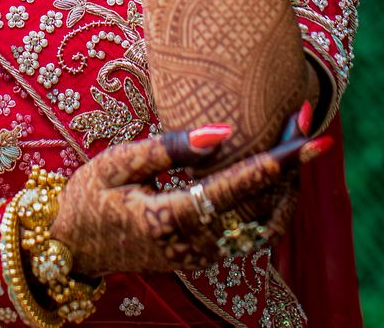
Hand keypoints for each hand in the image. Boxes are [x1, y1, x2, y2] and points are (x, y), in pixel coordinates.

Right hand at [48, 114, 322, 279]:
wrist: (71, 249)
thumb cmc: (88, 196)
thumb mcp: (117, 162)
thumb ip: (169, 148)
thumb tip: (223, 132)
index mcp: (170, 218)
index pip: (238, 187)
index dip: (279, 162)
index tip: (313, 140)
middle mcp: (193, 245)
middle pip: (262, 209)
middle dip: (291, 168)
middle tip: (306, 125)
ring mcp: (200, 257)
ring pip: (261, 225)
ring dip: (283, 188)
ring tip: (294, 143)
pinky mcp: (201, 258)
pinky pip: (247, 232)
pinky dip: (266, 202)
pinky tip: (269, 172)